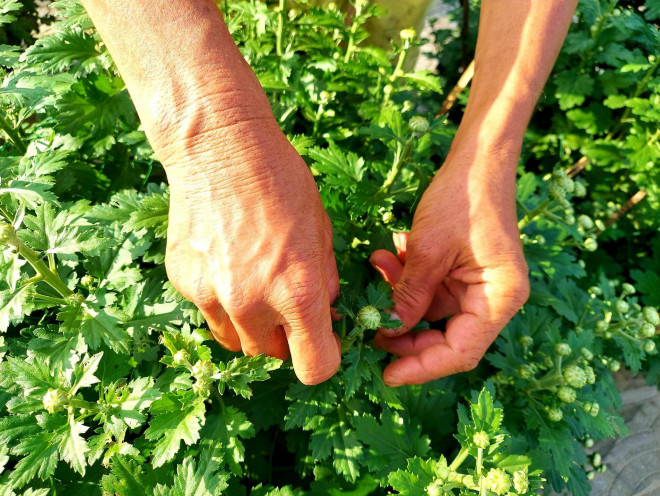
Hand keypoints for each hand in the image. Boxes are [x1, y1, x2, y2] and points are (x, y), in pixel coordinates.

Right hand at [163, 117, 340, 384]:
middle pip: (270, 358)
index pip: (315, 367)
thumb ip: (324, 281)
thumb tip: (325, 312)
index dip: (323, 358)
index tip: (322, 341)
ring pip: (235, 341)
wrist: (219, 148)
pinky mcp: (183, 283)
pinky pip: (209, 311)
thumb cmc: (282, 182)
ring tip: (254, 285)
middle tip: (287, 309)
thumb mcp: (322, 230)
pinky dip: (222, 301)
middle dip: (284, 341)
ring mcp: (211, 296)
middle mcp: (251, 304)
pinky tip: (226, 261)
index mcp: (297, 291)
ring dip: (251, 327)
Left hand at [369, 144, 528, 385]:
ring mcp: (479, 286)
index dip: (421, 367)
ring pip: (432, 312)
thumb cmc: (462, 197)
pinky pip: (431, 289)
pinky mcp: (464, 272)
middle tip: (367, 327)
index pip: (460, 351)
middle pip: (446, 336)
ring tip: (377, 266)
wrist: (478, 157)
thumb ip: (408, 295)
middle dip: (403, 332)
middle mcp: (494, 298)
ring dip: (400, 297)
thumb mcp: (428, 249)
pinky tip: (388, 257)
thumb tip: (386, 333)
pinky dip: (407, 280)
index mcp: (500, 298)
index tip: (386, 375)